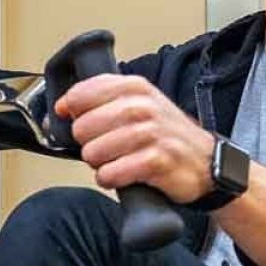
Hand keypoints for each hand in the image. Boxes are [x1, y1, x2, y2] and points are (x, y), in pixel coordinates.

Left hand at [56, 75, 216, 204]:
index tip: (71, 118)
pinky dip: (110, 178)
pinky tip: (122, 174)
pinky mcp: (156, 161)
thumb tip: (59, 109)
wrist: (206, 161)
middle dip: (87, 143)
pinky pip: (111, 173)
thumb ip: (100, 100)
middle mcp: (142, 107)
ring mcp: (151, 133)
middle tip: (105, 146)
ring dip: (99, 163)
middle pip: (83, 127)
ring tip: (116, 161)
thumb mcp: (139, 104)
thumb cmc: (166, 134)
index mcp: (135, 87)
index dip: (71, 111)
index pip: (81, 94)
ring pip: (94, 152)